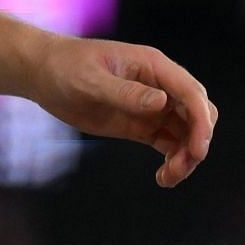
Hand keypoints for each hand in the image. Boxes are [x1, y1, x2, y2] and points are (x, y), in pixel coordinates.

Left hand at [23, 35, 218, 187]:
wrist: (43, 74)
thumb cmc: (65, 67)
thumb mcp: (90, 80)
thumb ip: (125, 92)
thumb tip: (161, 103)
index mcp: (153, 66)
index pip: (191, 93)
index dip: (201, 121)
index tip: (198, 150)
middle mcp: (159, 85)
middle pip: (197, 114)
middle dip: (197, 140)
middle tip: (180, 167)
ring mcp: (152, 106)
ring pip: (187, 133)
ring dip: (186, 156)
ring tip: (168, 178)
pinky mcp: (141, 124)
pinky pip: (169, 144)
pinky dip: (173, 160)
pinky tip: (163, 178)